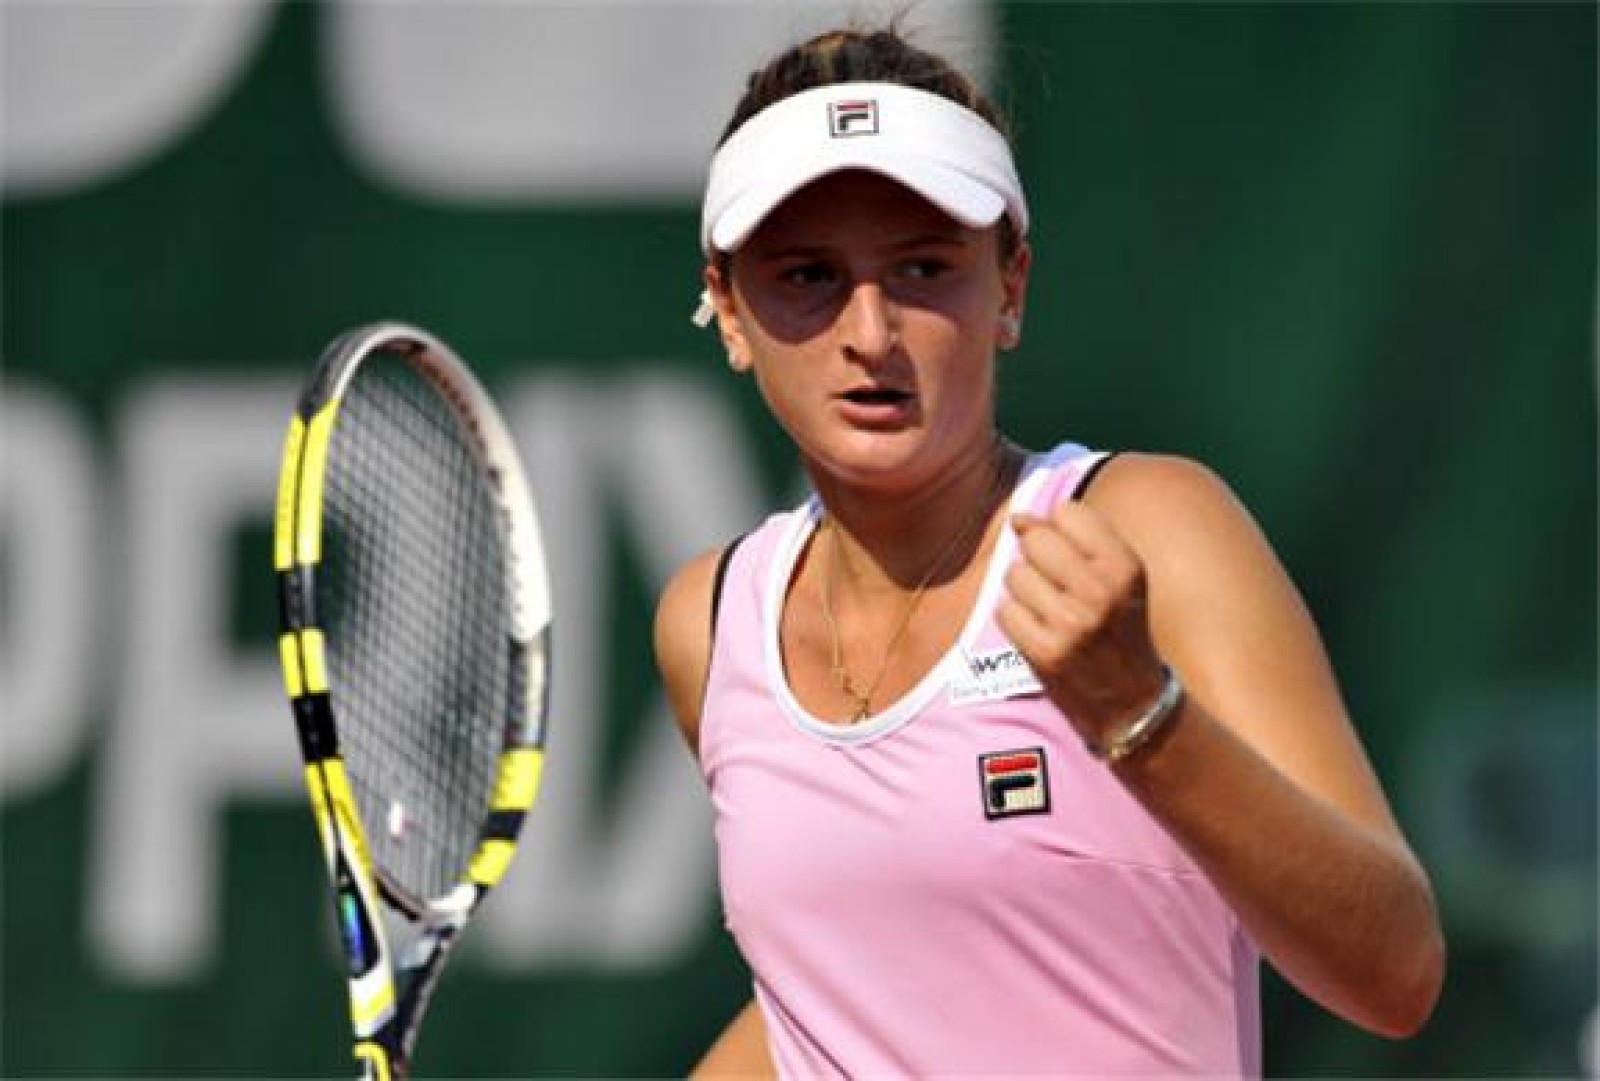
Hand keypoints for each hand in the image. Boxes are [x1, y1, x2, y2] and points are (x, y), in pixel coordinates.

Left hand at [998, 501, 1168, 745]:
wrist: (1131, 701)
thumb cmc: (1117, 628)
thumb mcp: (1116, 577)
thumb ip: (1072, 538)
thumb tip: (1017, 518)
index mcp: (1124, 565)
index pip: (1066, 512)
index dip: (1060, 532)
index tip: (1074, 559)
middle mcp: (1100, 590)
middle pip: (1035, 539)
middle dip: (1037, 559)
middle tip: (1059, 589)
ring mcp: (1072, 622)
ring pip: (1014, 574)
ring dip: (1024, 592)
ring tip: (1052, 614)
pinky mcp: (1045, 651)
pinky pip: (1004, 611)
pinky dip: (1016, 622)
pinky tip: (1041, 635)